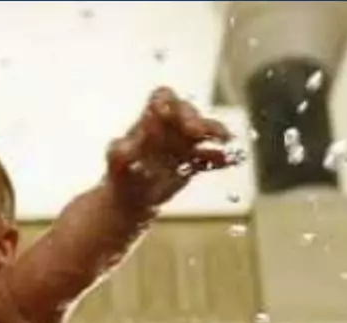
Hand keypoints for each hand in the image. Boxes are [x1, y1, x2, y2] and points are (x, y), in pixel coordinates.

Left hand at [106, 87, 236, 208]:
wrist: (131, 201)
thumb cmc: (121, 176)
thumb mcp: (116, 163)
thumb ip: (121, 151)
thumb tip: (127, 144)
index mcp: (149, 121)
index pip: (162, 98)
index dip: (167, 100)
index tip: (167, 112)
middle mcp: (170, 127)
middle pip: (187, 111)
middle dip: (193, 118)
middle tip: (195, 131)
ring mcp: (184, 143)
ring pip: (204, 130)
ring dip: (215, 132)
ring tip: (225, 139)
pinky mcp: (194, 161)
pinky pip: (211, 156)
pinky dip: (221, 158)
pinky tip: (230, 161)